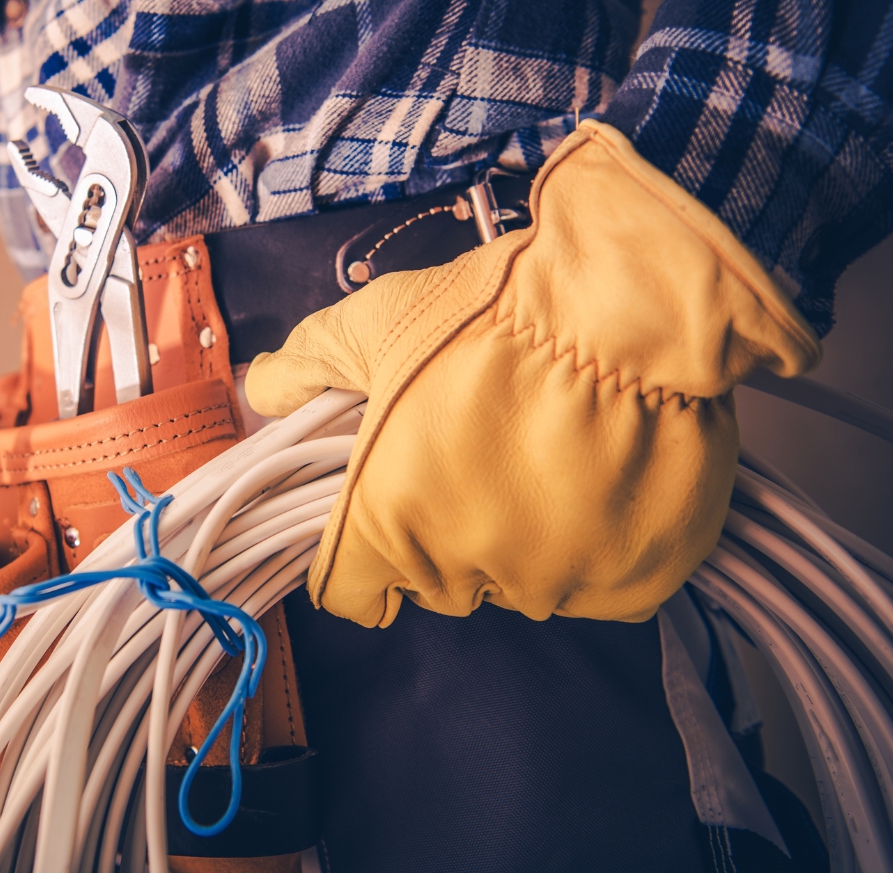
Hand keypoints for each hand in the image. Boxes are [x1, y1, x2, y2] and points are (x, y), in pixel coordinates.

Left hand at [245, 121, 820, 627]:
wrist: (626, 304)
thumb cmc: (488, 313)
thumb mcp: (376, 322)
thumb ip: (308, 363)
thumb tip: (261, 388)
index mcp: (387, 523)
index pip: (351, 589)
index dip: (362, 549)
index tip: (388, 509)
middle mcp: (467, 572)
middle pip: (439, 582)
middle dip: (446, 531)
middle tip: (479, 454)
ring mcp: (555, 585)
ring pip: (522, 584)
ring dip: (526, 539)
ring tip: (549, 456)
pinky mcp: (631, 584)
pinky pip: (597, 586)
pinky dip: (596, 549)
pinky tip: (600, 482)